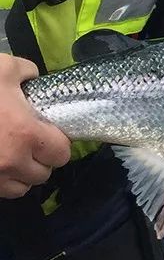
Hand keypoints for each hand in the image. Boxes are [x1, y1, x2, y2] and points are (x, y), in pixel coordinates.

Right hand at [0, 54, 70, 198]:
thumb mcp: (2, 68)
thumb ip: (26, 71)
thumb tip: (32, 77)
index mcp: (26, 134)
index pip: (61, 153)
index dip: (57, 142)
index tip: (48, 132)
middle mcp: (11, 161)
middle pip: (43, 173)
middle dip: (41, 159)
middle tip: (30, 143)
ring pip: (21, 187)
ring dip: (22, 174)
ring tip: (13, 155)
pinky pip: (0, 190)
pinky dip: (2, 180)